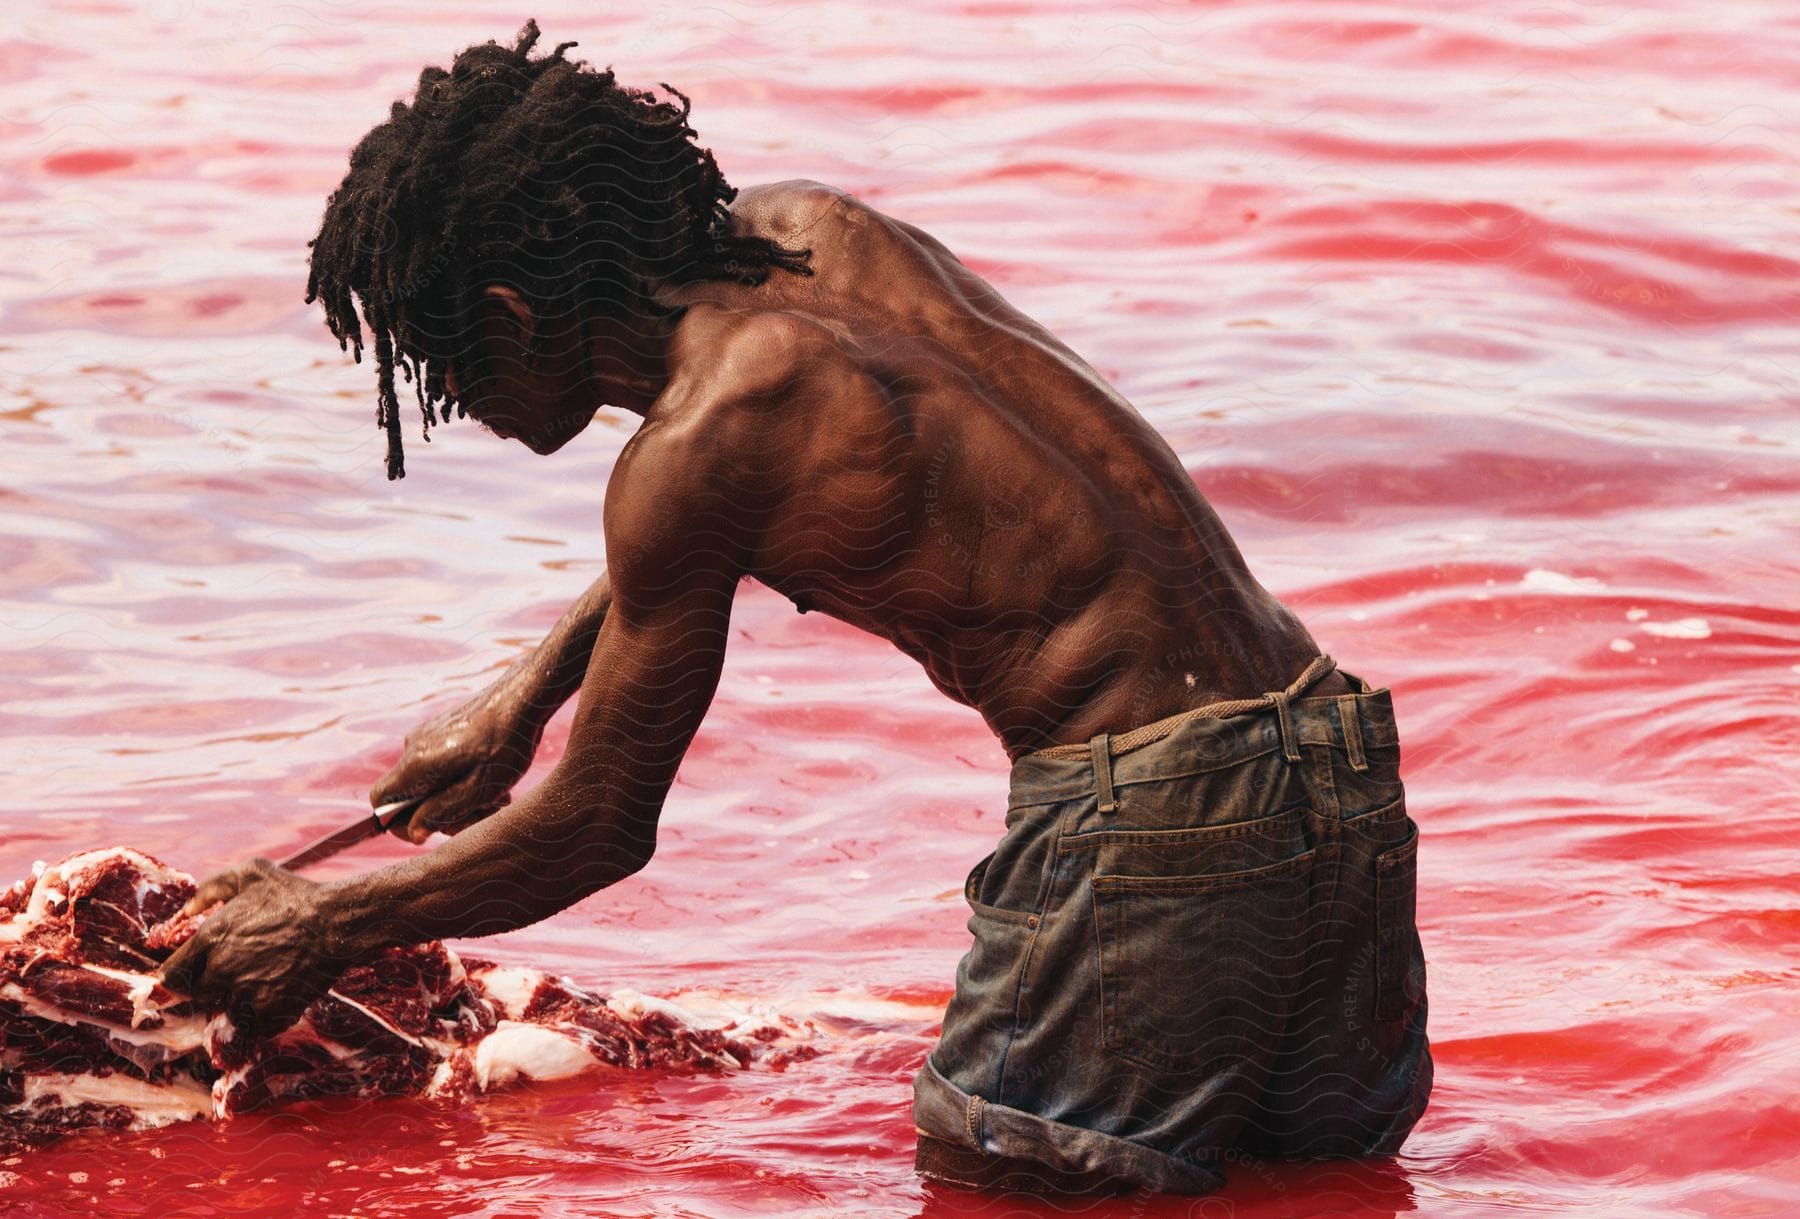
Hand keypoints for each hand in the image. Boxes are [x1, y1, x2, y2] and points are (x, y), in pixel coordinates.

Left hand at [156, 859, 347, 1039]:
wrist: (337, 920)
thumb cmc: (295, 894)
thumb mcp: (252, 873)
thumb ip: (212, 888)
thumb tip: (187, 910)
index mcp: (210, 937)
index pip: (171, 973)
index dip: (178, 975)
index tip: (190, 974)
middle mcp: (222, 968)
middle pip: (196, 994)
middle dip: (207, 987)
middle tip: (227, 978)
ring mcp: (246, 991)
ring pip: (226, 1011)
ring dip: (236, 1004)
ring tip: (255, 990)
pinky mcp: (273, 1009)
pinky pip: (257, 1026)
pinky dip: (263, 1020)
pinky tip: (276, 1002)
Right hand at [372, 678, 544, 843]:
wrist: (522, 698)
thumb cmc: (506, 744)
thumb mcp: (479, 790)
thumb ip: (442, 813)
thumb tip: (415, 833)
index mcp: (417, 763)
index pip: (381, 802)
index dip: (400, 824)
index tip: (435, 830)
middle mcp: (413, 747)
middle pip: (410, 797)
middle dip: (442, 814)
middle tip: (481, 813)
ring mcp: (426, 737)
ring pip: (430, 783)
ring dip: (459, 798)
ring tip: (496, 796)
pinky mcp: (441, 731)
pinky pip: (441, 766)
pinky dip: (463, 779)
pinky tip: (493, 778)